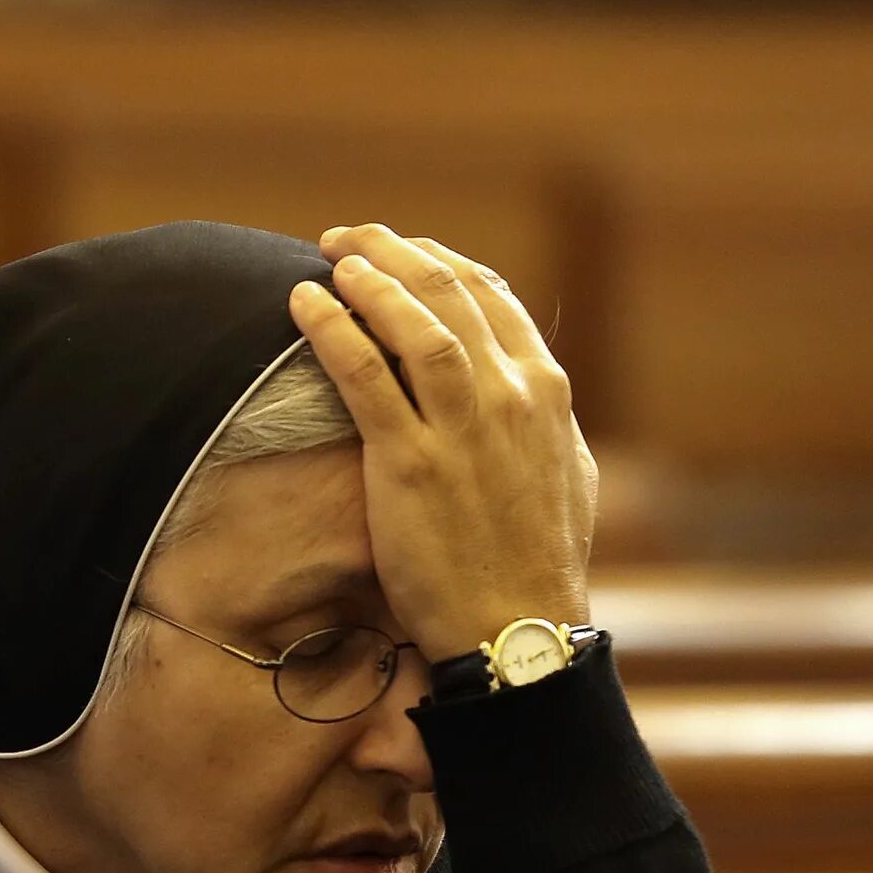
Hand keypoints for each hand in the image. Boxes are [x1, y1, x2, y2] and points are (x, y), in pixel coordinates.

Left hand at [288, 221, 596, 660]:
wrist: (516, 632)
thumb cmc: (538, 565)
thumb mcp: (568, 476)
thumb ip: (546, 423)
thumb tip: (532, 392)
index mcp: (547, 391)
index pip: (491, 297)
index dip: (439, 262)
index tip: (401, 252)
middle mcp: (511, 396)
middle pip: (449, 293)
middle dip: (395, 253)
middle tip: (349, 240)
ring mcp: (463, 429)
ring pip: (415, 322)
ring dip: (369, 279)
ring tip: (330, 259)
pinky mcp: (412, 464)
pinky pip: (366, 376)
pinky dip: (333, 332)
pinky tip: (304, 306)